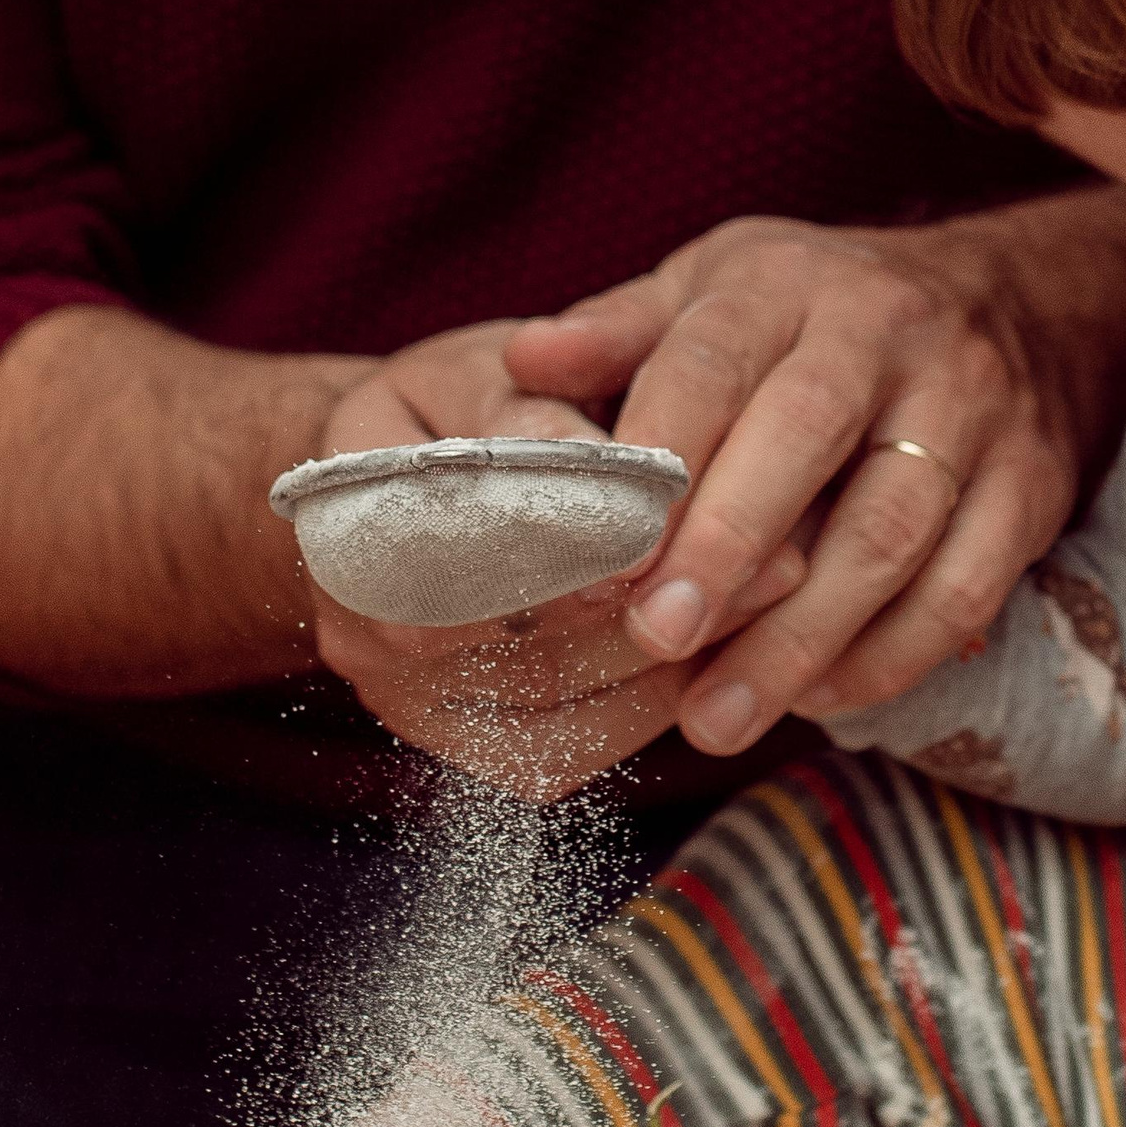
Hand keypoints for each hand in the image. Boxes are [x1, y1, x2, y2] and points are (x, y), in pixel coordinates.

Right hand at [307, 321, 805, 797]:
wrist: (403, 485)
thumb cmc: (460, 408)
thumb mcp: (483, 373)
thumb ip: (534, 413)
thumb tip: (600, 462)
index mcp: (343, 508)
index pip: (455, 540)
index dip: (566, 537)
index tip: (676, 515)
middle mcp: (358, 626)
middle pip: (515, 639)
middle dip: (656, 598)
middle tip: (783, 558)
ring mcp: (406, 701)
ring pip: (552, 706)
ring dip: (676, 657)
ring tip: (780, 596)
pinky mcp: (464, 748)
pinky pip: (565, 753)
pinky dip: (653, 706)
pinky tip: (725, 652)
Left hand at [504, 198, 1125, 759]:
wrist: (1017, 301)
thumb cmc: (819, 315)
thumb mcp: (715, 289)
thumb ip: (618, 335)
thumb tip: (522, 362)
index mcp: (787, 283)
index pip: (713, 360)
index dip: (659, 455)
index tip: (604, 551)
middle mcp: (888, 335)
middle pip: (808, 440)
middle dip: (727, 548)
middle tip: (656, 640)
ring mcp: (975, 409)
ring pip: (891, 532)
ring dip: (800, 638)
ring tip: (715, 718)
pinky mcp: (1032, 486)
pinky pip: (964, 588)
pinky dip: (888, 658)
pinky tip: (816, 701)